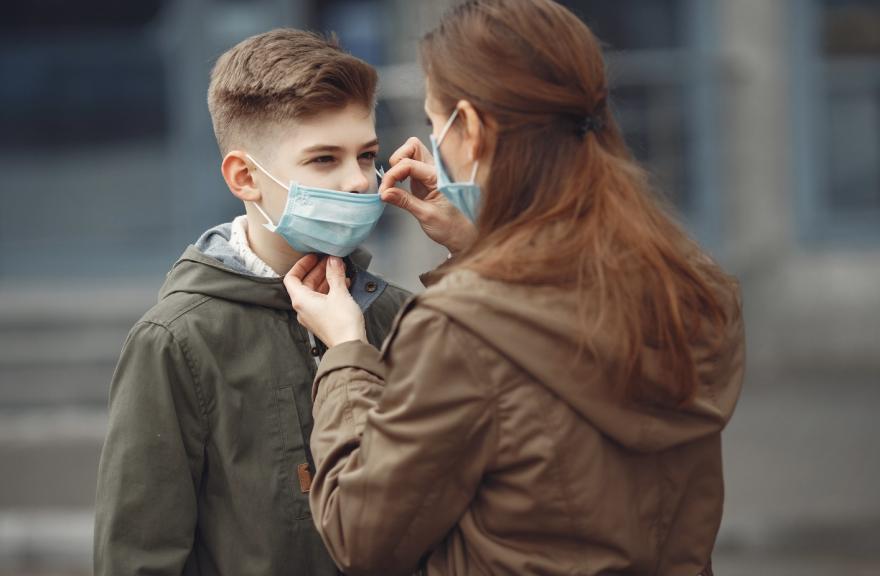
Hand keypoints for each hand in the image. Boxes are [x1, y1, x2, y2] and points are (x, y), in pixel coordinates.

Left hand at [283, 255, 365, 347]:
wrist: (350, 345)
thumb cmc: (342, 323)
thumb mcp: (339, 293)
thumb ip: (335, 274)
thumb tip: (333, 260)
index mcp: (301, 300)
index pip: (291, 277)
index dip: (301, 265)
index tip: (314, 257)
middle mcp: (303, 308)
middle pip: (305, 283)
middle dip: (318, 270)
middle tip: (330, 261)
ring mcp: (312, 315)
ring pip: (314, 292)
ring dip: (325, 279)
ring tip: (338, 270)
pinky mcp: (322, 320)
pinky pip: (322, 300)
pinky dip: (330, 290)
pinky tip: (343, 284)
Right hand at [379, 137, 476, 255]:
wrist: (463, 235)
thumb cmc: (451, 227)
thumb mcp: (426, 216)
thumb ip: (405, 202)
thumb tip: (385, 193)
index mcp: (439, 177)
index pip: (409, 163)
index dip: (392, 175)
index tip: (384, 192)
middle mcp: (436, 170)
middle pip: (412, 146)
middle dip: (397, 159)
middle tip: (391, 181)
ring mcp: (430, 173)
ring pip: (411, 152)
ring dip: (398, 164)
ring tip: (393, 185)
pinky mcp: (425, 180)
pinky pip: (410, 165)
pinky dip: (400, 171)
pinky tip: (398, 186)